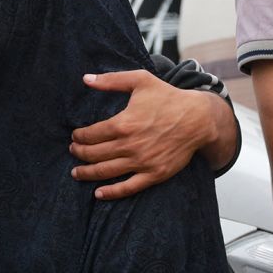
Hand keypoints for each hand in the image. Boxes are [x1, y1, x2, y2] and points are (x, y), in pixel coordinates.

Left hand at [69, 70, 217, 199]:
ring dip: (87, 173)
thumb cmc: (169, 98)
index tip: (75, 137)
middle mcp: (130, 146)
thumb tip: (86, 78)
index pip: (90, 135)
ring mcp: (142, 162)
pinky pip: (128, 187)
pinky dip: (111, 192)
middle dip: (79, 154)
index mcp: (123, 124)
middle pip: (94, 154)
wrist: (198, 118)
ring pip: (106, 172)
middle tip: (74, 152)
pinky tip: (99, 193)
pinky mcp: (154, 174)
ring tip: (77, 172)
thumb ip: (111, 80)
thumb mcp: (140, 81)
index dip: (79, 137)